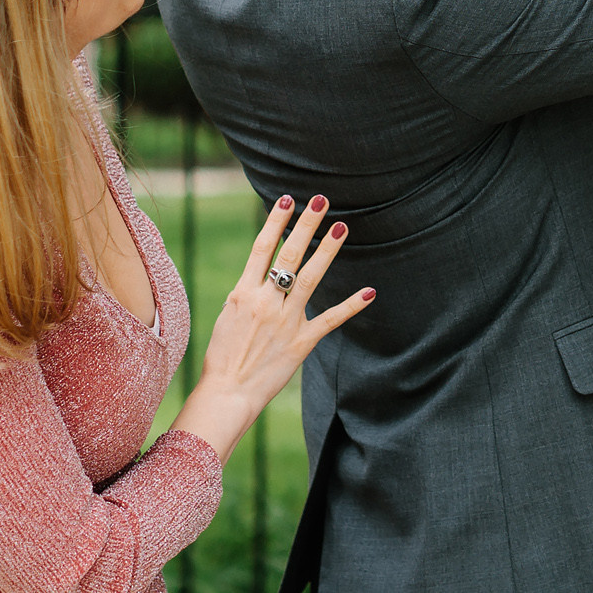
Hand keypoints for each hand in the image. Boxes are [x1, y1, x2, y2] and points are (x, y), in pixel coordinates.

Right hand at [168, 195, 371, 460]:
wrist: (227, 393)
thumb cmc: (223, 356)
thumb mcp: (228, 315)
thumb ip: (247, 293)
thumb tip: (262, 272)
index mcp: (243, 293)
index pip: (261, 248)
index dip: (275, 221)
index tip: (287, 199)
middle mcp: (265, 301)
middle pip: (288, 254)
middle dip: (306, 225)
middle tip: (321, 200)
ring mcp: (285, 320)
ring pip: (310, 277)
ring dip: (327, 251)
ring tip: (341, 227)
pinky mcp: (301, 341)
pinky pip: (330, 319)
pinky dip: (351, 306)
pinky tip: (369, 291)